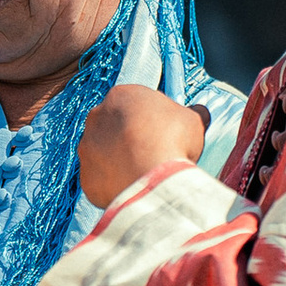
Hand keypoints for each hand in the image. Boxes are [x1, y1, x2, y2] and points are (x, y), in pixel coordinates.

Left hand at [77, 84, 204, 210]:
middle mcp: (96, 118)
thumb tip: (199, 112)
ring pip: (104, 154)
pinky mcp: (86, 177)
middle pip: (114, 127)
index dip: (149, 117)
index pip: (133, 102)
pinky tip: (133, 189)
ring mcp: (87, 149)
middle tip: (151, 153)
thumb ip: (192, 113)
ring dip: (120, 162)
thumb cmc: (172, 141)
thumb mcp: (193, 120)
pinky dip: (114, 185)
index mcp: (121, 96)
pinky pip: (101, 181)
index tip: (161, 130)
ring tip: (143, 174)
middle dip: (130, 139)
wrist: (152, 179)